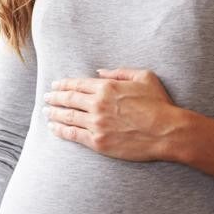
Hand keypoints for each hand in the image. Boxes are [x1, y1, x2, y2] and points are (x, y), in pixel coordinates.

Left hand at [43, 68, 181, 162]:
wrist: (168, 131)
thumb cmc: (159, 103)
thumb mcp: (144, 77)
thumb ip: (120, 71)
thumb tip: (99, 72)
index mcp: (107, 87)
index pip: (77, 84)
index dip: (63, 85)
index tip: (55, 85)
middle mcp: (98, 104)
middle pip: (68, 99)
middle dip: (54, 98)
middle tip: (46, 98)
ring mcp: (97, 124)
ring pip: (67, 117)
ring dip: (53, 113)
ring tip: (46, 112)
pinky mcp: (99, 142)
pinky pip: (73, 135)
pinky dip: (60, 131)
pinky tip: (53, 128)